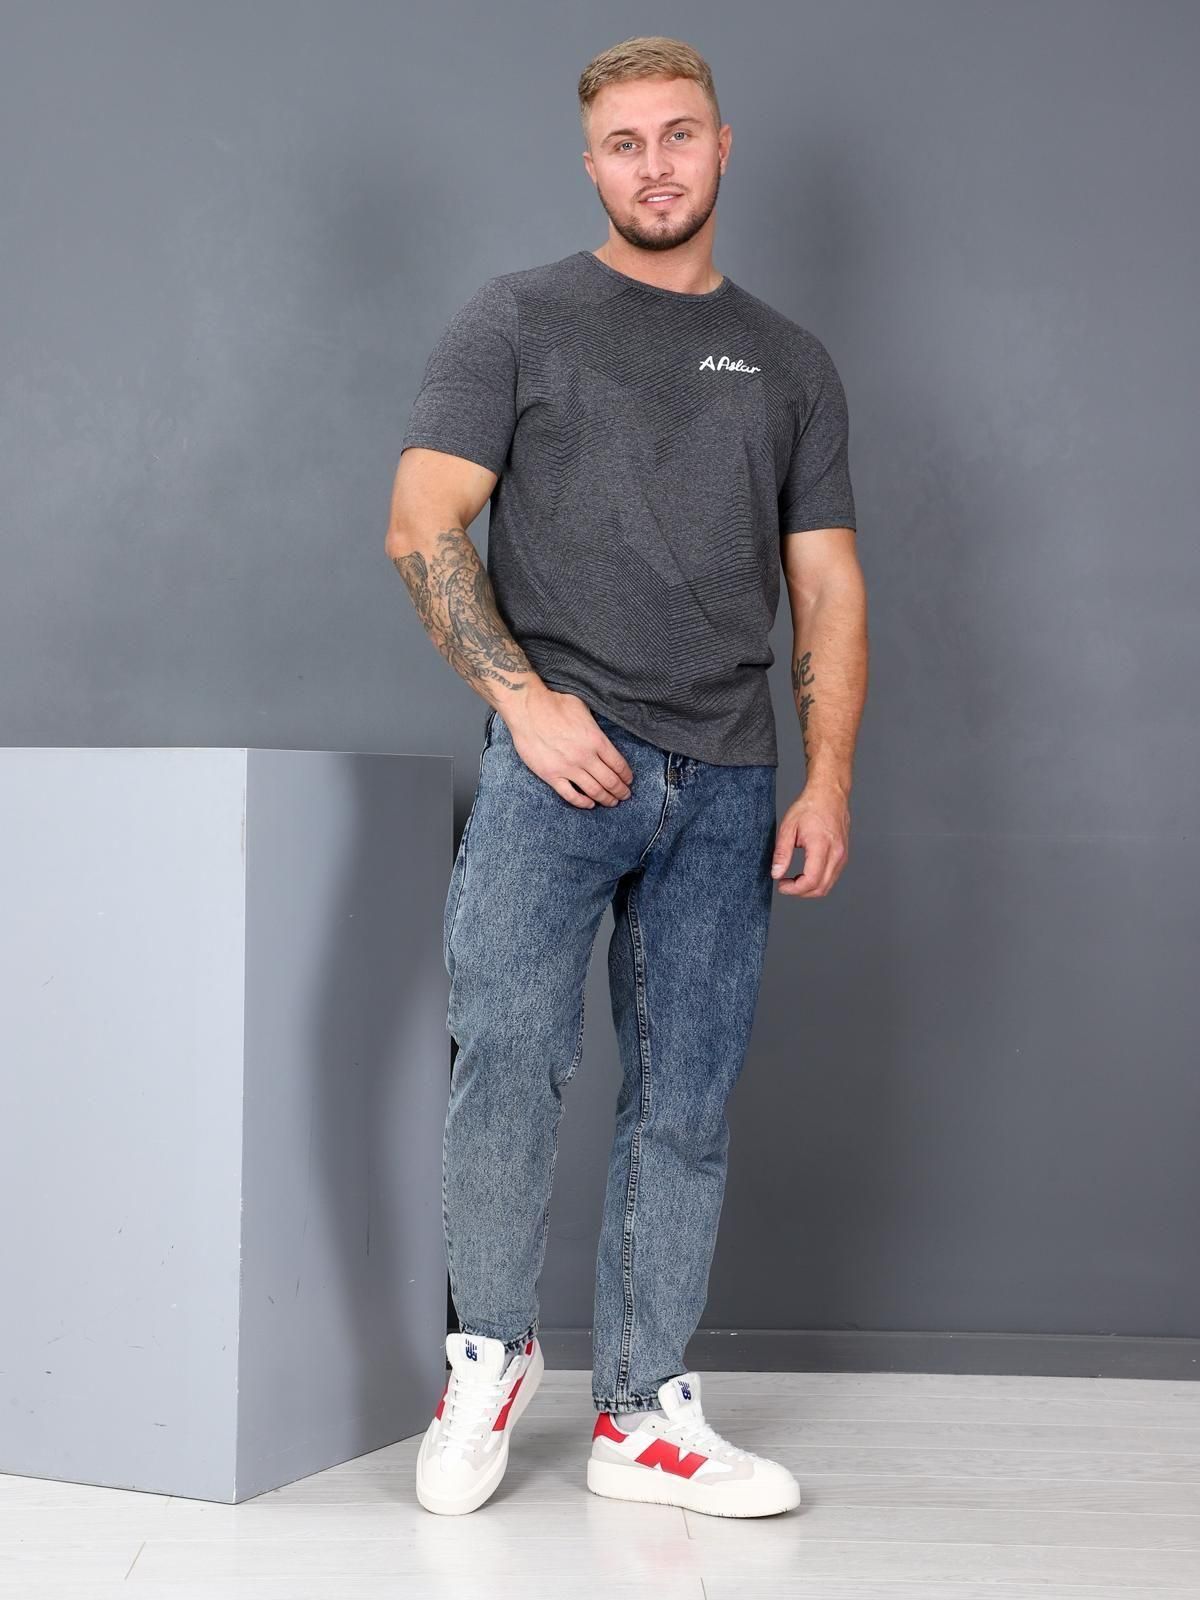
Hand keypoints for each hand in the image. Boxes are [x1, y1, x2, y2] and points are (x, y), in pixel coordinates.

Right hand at [502, 689, 633, 807]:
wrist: (527, 709)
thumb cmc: (555, 704)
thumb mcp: (584, 709)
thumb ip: (596, 726)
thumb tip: (602, 733)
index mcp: (596, 740)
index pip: (619, 764)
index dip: (627, 776)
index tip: (629, 781)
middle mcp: (585, 756)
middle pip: (610, 781)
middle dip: (621, 791)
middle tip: (625, 796)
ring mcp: (568, 768)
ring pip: (594, 791)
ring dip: (606, 799)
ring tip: (612, 802)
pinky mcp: (551, 775)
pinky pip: (570, 795)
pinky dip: (582, 803)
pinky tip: (589, 804)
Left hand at [770, 781, 849, 895]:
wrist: (830, 794)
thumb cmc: (809, 807)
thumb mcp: (788, 828)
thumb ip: (782, 854)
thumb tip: (776, 874)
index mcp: (822, 846)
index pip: (811, 881)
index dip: (794, 889)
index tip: (781, 885)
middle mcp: (837, 853)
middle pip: (821, 888)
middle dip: (800, 892)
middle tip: (785, 884)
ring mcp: (843, 855)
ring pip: (828, 885)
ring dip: (810, 888)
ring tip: (794, 879)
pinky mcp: (844, 855)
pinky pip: (832, 876)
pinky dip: (818, 881)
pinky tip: (806, 873)